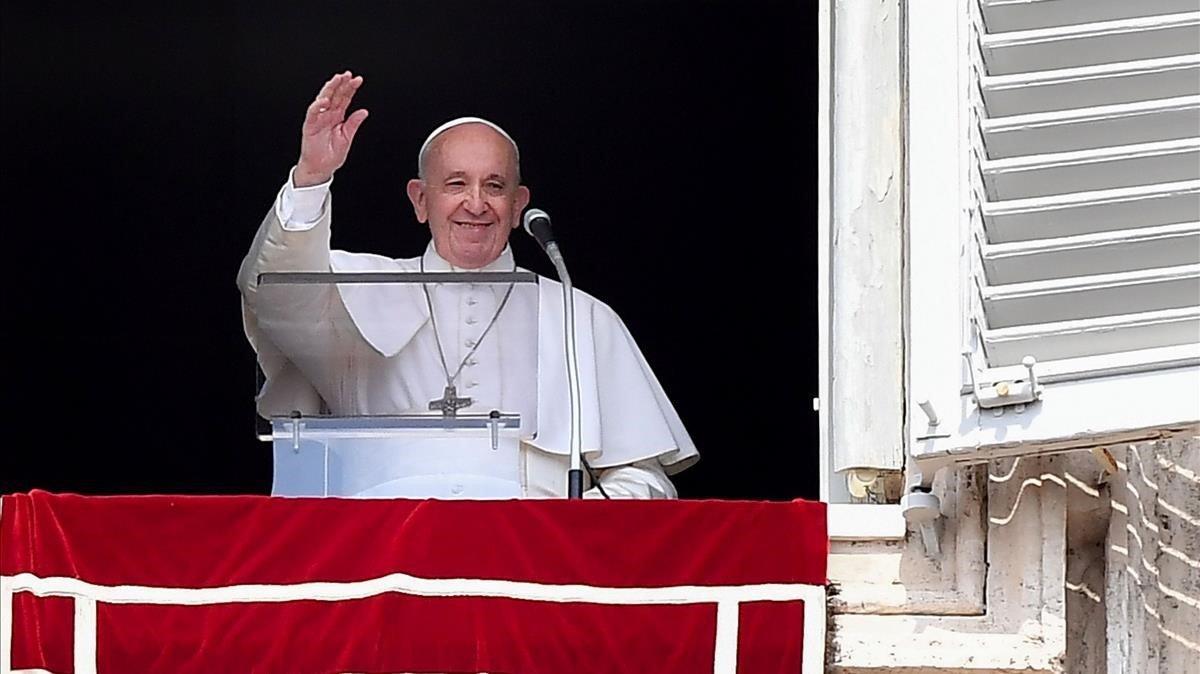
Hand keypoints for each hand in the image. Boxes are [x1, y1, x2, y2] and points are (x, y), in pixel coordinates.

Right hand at [294, 71, 368, 186]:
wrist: (321, 168)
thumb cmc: (332, 154)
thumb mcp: (347, 138)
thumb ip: (354, 124)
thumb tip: (364, 111)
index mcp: (338, 116)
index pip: (345, 98)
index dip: (351, 89)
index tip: (358, 80)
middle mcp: (328, 115)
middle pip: (334, 95)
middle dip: (341, 84)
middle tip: (348, 75)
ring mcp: (318, 119)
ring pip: (323, 99)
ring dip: (329, 89)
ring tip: (336, 80)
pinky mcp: (310, 126)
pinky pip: (312, 113)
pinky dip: (317, 106)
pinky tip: (324, 100)